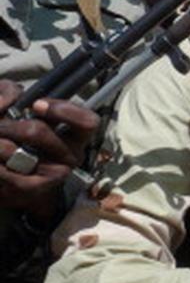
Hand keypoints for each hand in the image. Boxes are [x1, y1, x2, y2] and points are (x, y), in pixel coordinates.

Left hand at [0, 80, 99, 222]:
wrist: (11, 178)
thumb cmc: (17, 136)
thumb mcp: (17, 107)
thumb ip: (10, 93)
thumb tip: (5, 102)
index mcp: (77, 134)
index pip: (87, 122)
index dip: (63, 111)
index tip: (36, 105)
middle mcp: (71, 155)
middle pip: (37, 132)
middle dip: (6, 125)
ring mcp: (53, 175)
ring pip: (13, 151)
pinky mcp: (30, 189)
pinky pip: (3, 171)